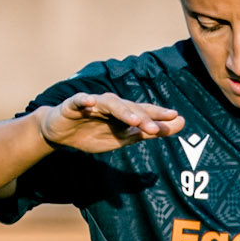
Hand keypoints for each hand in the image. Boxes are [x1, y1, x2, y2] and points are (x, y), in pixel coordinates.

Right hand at [35, 93, 183, 154]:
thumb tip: (173, 127)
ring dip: (122, 111)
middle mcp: (111, 105)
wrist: (60, 134)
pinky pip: (79, 100)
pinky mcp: (73, 105)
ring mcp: (93, 103)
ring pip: (110, 103)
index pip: (144, 113)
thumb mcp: (121, 139)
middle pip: (130, 108)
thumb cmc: (93, 134)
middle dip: (144, 118)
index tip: (179, 120)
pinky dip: (85, 100)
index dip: (160, 116)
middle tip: (156, 129)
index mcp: (123, 114)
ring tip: (133, 120)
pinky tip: (91, 102)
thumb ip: (145, 133)